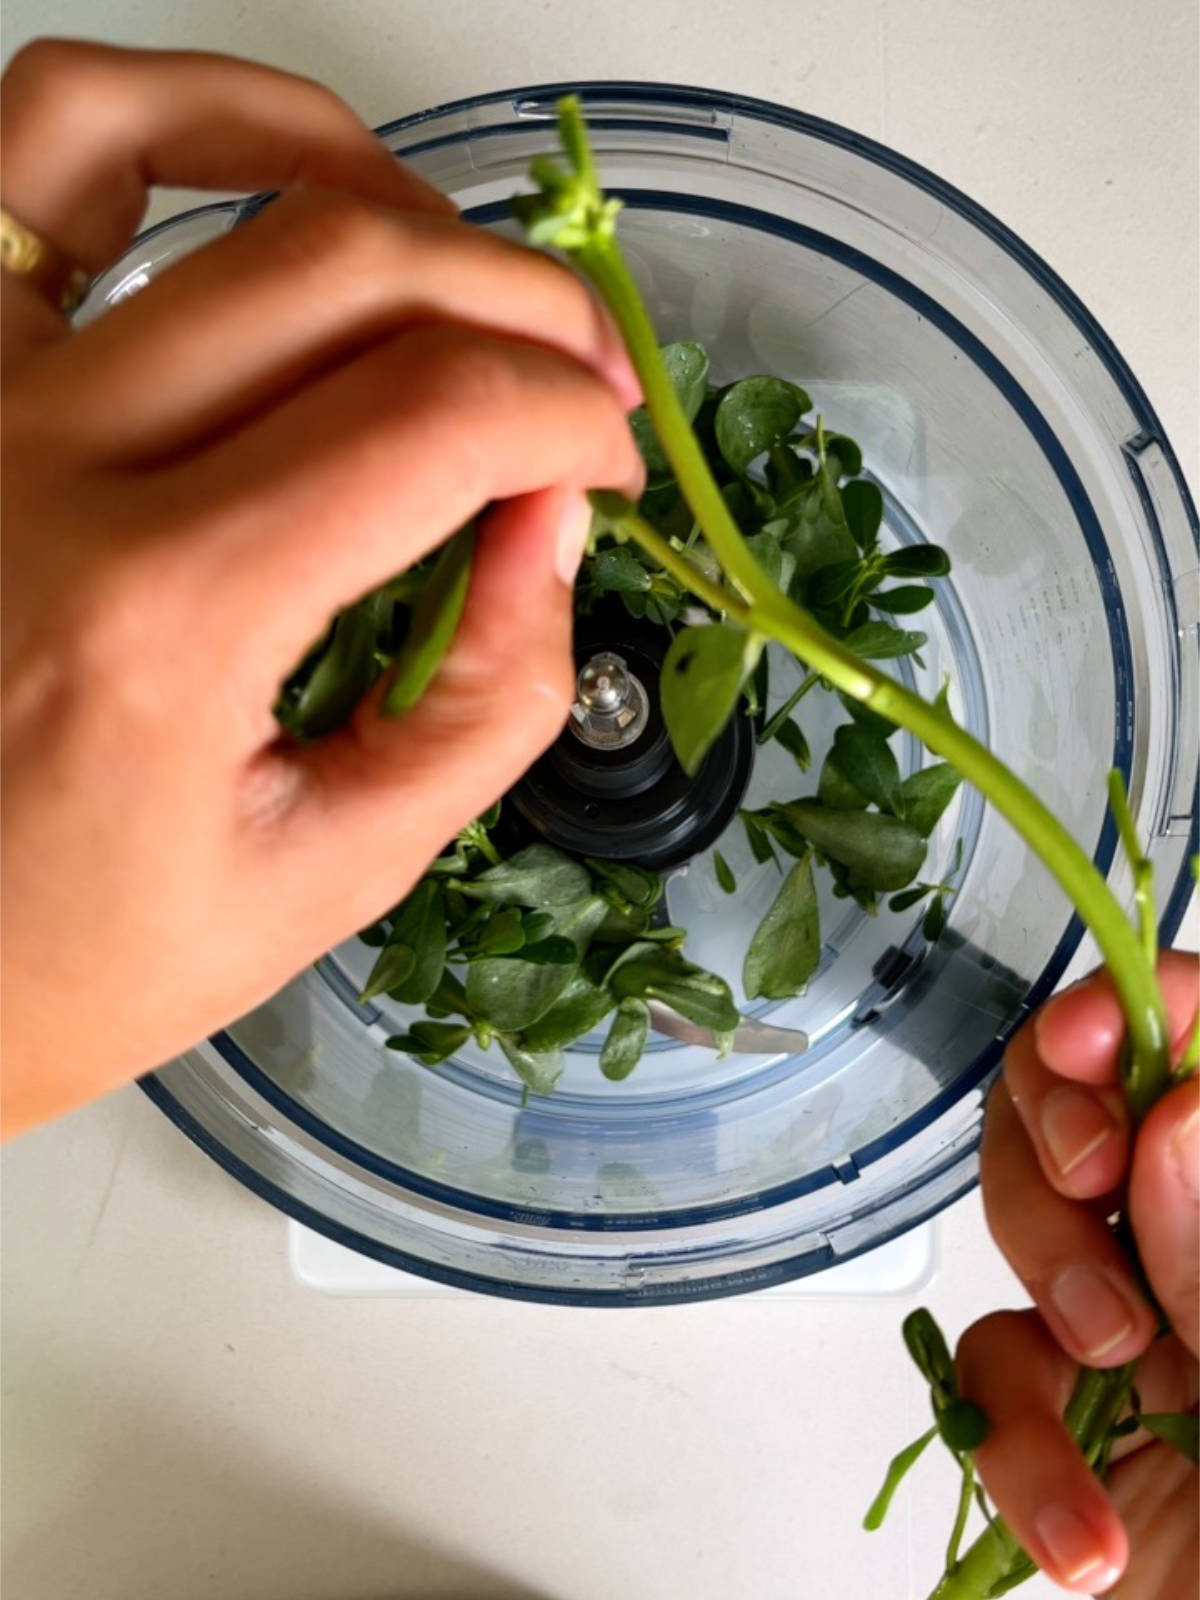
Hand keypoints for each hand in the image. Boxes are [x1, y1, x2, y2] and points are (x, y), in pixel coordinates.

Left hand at [1, 41, 642, 1134]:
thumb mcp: (327, 879)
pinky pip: (42, 145)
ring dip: (378, 184)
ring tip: (463, 271)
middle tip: (584, 382)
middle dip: (526, 308)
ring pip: (188, 144)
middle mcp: (39, 462)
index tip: (606, 470)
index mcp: (159, 617)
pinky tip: (287, 176)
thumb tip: (554, 527)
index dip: (570, 420)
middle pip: (351, 270)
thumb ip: (486, 705)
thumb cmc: (69, 956)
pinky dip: (188, 108)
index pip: (436, 417)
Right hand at [961, 951, 1197, 1594]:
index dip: (1153, 1009)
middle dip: (1061, 1124)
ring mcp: (1147, 1332)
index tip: (1090, 1042)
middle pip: (1094, 1102)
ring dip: (1046, 1272)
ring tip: (1110, 1359)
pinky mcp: (1079, 1421)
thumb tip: (1175, 1114)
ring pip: (1026, 1215)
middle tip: (1084, 1176)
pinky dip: (1013, 1448)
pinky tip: (1081, 1530)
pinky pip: (995, 1377)